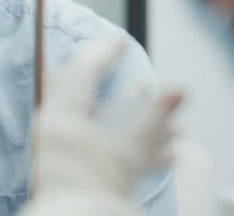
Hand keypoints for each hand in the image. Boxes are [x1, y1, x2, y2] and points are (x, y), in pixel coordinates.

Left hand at [32, 37, 181, 198]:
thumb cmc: (97, 192)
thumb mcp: (133, 153)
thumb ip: (157, 119)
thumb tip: (179, 90)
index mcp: (63, 118)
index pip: (83, 71)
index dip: (105, 52)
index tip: (120, 40)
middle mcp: (54, 131)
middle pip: (79, 91)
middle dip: (106, 77)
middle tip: (116, 60)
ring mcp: (56, 152)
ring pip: (91, 119)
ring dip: (122, 109)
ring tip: (144, 95)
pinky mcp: (66, 172)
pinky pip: (93, 144)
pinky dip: (119, 138)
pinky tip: (153, 145)